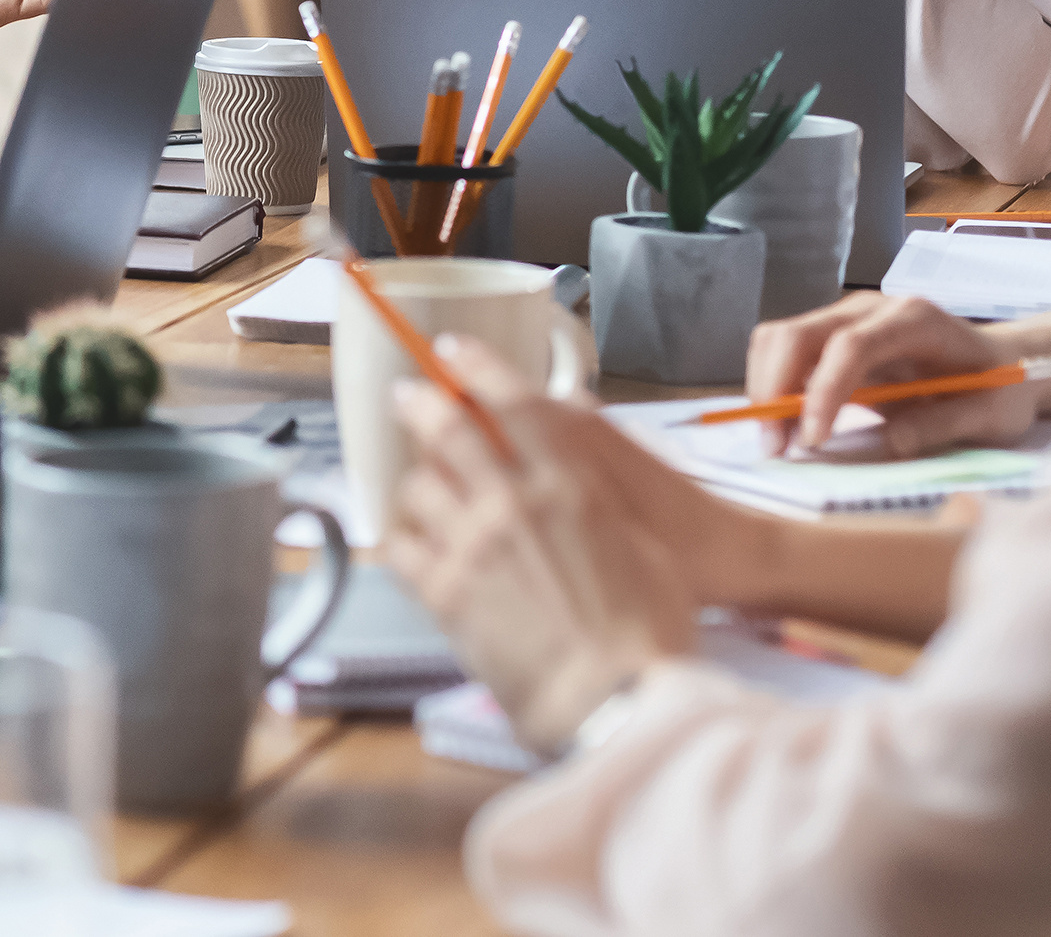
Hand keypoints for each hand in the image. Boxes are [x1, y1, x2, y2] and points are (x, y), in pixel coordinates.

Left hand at [386, 337, 701, 754]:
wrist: (617, 700)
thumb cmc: (651, 633)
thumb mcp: (645, 549)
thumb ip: (603, 502)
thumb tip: (581, 474)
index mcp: (571, 486)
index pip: (515, 405)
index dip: (478, 369)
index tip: (452, 350)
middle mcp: (514, 503)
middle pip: (451, 432)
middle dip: (423, 404)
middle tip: (407, 395)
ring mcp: (473, 545)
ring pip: (420, 487)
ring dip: (415, 480)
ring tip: (414, 483)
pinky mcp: (444, 592)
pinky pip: (401, 549)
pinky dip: (399, 538)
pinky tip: (402, 539)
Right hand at [746, 291, 1036, 456]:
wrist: (1003, 364)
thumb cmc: (1000, 387)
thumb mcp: (992, 414)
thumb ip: (944, 424)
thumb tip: (888, 442)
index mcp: (914, 319)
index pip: (849, 346)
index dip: (823, 392)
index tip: (813, 440)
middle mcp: (869, 309)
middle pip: (796, 335)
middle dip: (774, 390)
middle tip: (775, 447)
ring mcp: (845, 319)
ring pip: (778, 341)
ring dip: (766, 390)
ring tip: (776, 441)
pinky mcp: (831, 338)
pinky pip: (784, 354)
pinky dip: (773, 388)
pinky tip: (786, 425)